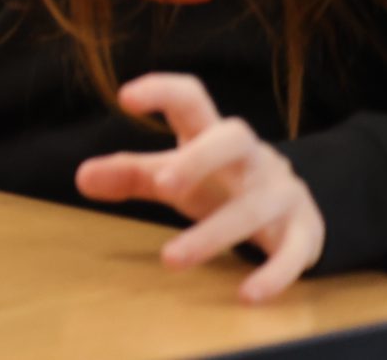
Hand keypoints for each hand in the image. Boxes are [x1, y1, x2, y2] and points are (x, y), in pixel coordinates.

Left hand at [75, 74, 325, 302]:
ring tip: (170, 260)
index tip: (125, 97)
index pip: (191, 99)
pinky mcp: (305, 232)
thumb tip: (81, 177)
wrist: (295, 209)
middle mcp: (252, 157)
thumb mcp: (174, 176)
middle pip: (233, 138)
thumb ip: (131, 174)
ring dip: (213, 234)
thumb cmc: (219, 184)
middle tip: (162, 185)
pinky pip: (295, 251)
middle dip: (199, 158)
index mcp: (212, 134)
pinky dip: (274, 274)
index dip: (162, 90)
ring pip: (254, 206)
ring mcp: (283, 192)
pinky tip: (247, 295)